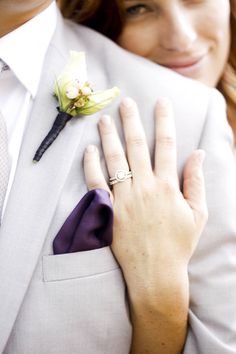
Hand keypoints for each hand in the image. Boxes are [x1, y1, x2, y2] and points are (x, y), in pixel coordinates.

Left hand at [84, 97, 206, 287]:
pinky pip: (96, 183)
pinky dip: (91, 165)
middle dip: (132, 120)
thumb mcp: (197, 213)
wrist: (156, 273)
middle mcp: (145, 187)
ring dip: (109, 136)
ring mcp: (124, 198)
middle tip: (125, 102)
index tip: (161, 102)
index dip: (164, 120)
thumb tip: (199, 154)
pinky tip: (89, 150)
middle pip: (137, 145)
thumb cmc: (179, 244)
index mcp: (168, 186)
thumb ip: (196, 182)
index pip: (166, 144)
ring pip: (115, 159)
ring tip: (104, 119)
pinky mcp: (108, 211)